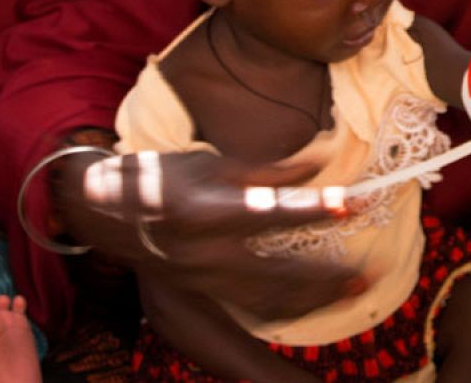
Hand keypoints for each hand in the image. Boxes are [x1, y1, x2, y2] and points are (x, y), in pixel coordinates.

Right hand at [56, 151, 360, 320]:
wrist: (102, 211)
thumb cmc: (163, 177)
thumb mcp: (213, 163)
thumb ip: (269, 170)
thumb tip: (322, 161)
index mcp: (203, 213)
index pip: (268, 214)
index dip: (311, 210)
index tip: (350, 205)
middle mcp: (200, 256)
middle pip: (273, 273)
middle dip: (324, 277)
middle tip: (368, 273)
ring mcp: (200, 282)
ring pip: (265, 300)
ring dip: (314, 299)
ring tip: (355, 291)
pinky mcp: (200, 295)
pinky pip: (249, 309)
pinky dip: (288, 309)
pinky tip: (319, 303)